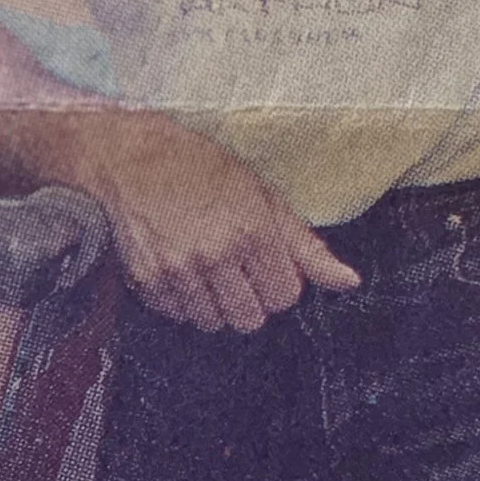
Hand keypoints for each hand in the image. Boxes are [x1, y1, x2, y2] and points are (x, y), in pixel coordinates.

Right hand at [70, 113, 359, 335]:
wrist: (130, 158)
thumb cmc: (201, 168)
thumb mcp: (262, 195)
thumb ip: (305, 245)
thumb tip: (349, 283)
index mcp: (252, 231)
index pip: (285, 296)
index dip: (278, 280)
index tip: (262, 261)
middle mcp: (216, 255)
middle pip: (250, 319)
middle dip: (248, 299)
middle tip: (233, 268)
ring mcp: (178, 270)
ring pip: (213, 322)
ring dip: (214, 303)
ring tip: (204, 268)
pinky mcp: (147, 280)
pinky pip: (177, 315)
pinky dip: (181, 301)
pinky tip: (178, 268)